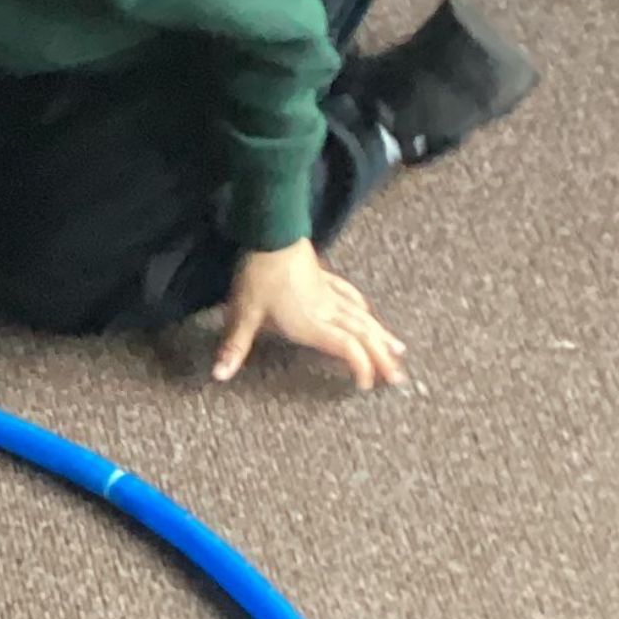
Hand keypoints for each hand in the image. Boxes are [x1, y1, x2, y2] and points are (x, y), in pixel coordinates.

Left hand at [212, 237, 406, 388]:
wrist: (272, 234)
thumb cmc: (259, 276)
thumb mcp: (244, 314)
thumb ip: (235, 346)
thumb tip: (219, 375)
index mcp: (313, 323)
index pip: (348, 348)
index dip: (362, 366)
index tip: (367, 385)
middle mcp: (327, 311)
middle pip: (363, 336)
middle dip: (382, 357)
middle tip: (399, 376)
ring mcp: (328, 293)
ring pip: (363, 317)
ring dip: (381, 335)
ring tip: (398, 350)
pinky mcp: (324, 278)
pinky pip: (350, 296)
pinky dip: (363, 308)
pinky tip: (368, 312)